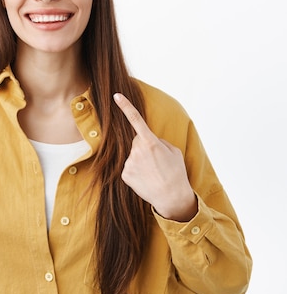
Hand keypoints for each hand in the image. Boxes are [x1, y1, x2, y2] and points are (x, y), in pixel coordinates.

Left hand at [113, 93, 196, 221]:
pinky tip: (146, 178)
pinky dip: (136, 171)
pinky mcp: (124, 174)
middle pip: (136, 141)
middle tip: (157, 161)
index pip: (136, 119)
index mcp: (150, 142)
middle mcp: (137, 151)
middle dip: (144, 147)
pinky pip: (129, 167)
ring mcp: (129, 163)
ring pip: (132, 155)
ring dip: (140, 160)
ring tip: (153, 172)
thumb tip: (147, 139)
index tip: (116, 96)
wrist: (172, 197)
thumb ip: (158, 141)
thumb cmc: (176, 172)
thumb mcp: (173, 151)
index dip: (126, 106)